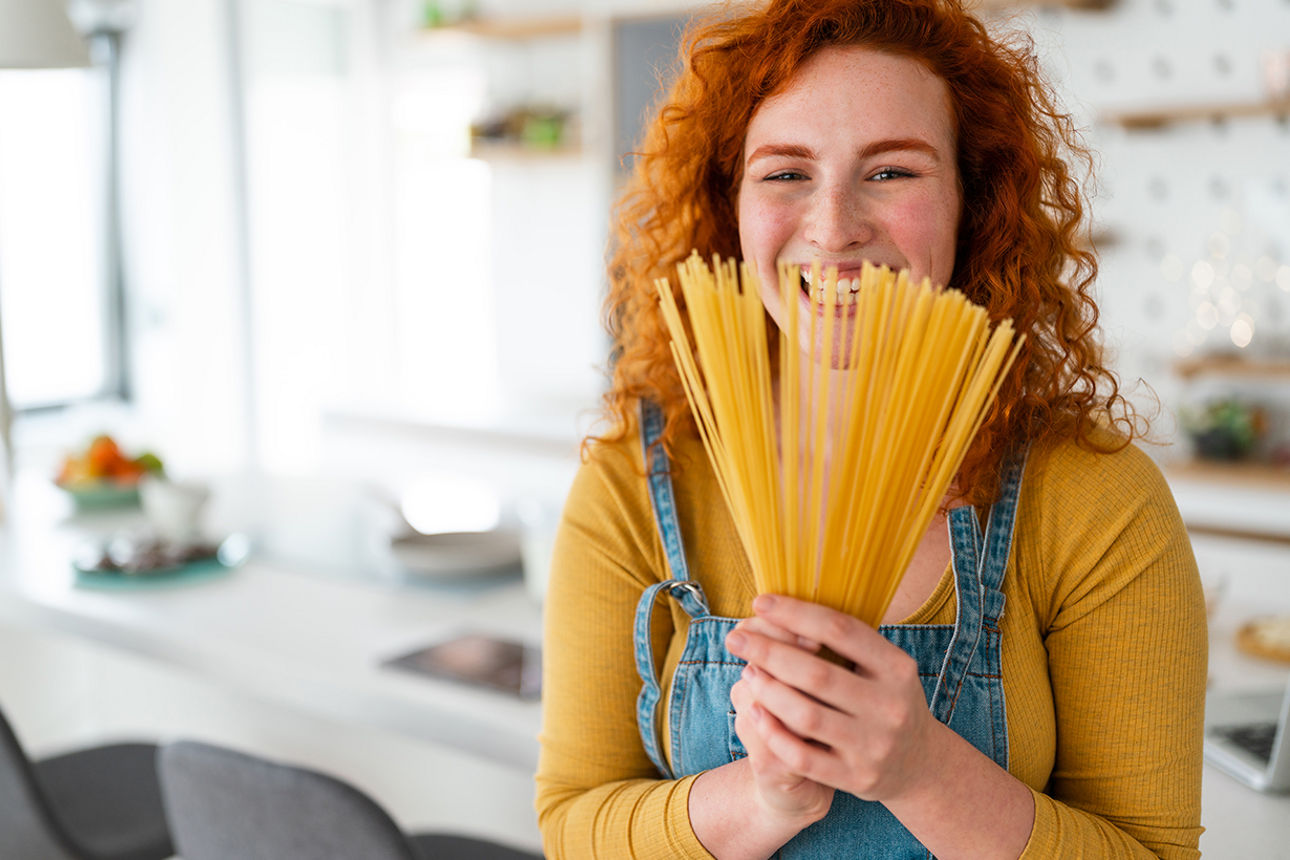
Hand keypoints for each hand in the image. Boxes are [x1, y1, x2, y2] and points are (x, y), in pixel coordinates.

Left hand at [725, 594, 937, 803]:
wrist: (919, 763)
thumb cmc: (886, 700)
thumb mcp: (885, 666)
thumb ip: (846, 641)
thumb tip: (783, 607)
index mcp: (897, 668)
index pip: (840, 630)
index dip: (796, 614)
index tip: (760, 602)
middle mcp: (890, 706)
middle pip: (817, 674)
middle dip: (769, 652)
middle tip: (735, 639)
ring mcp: (873, 745)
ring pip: (806, 716)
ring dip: (768, 691)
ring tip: (747, 672)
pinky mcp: (856, 777)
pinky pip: (803, 756)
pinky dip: (774, 733)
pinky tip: (754, 712)